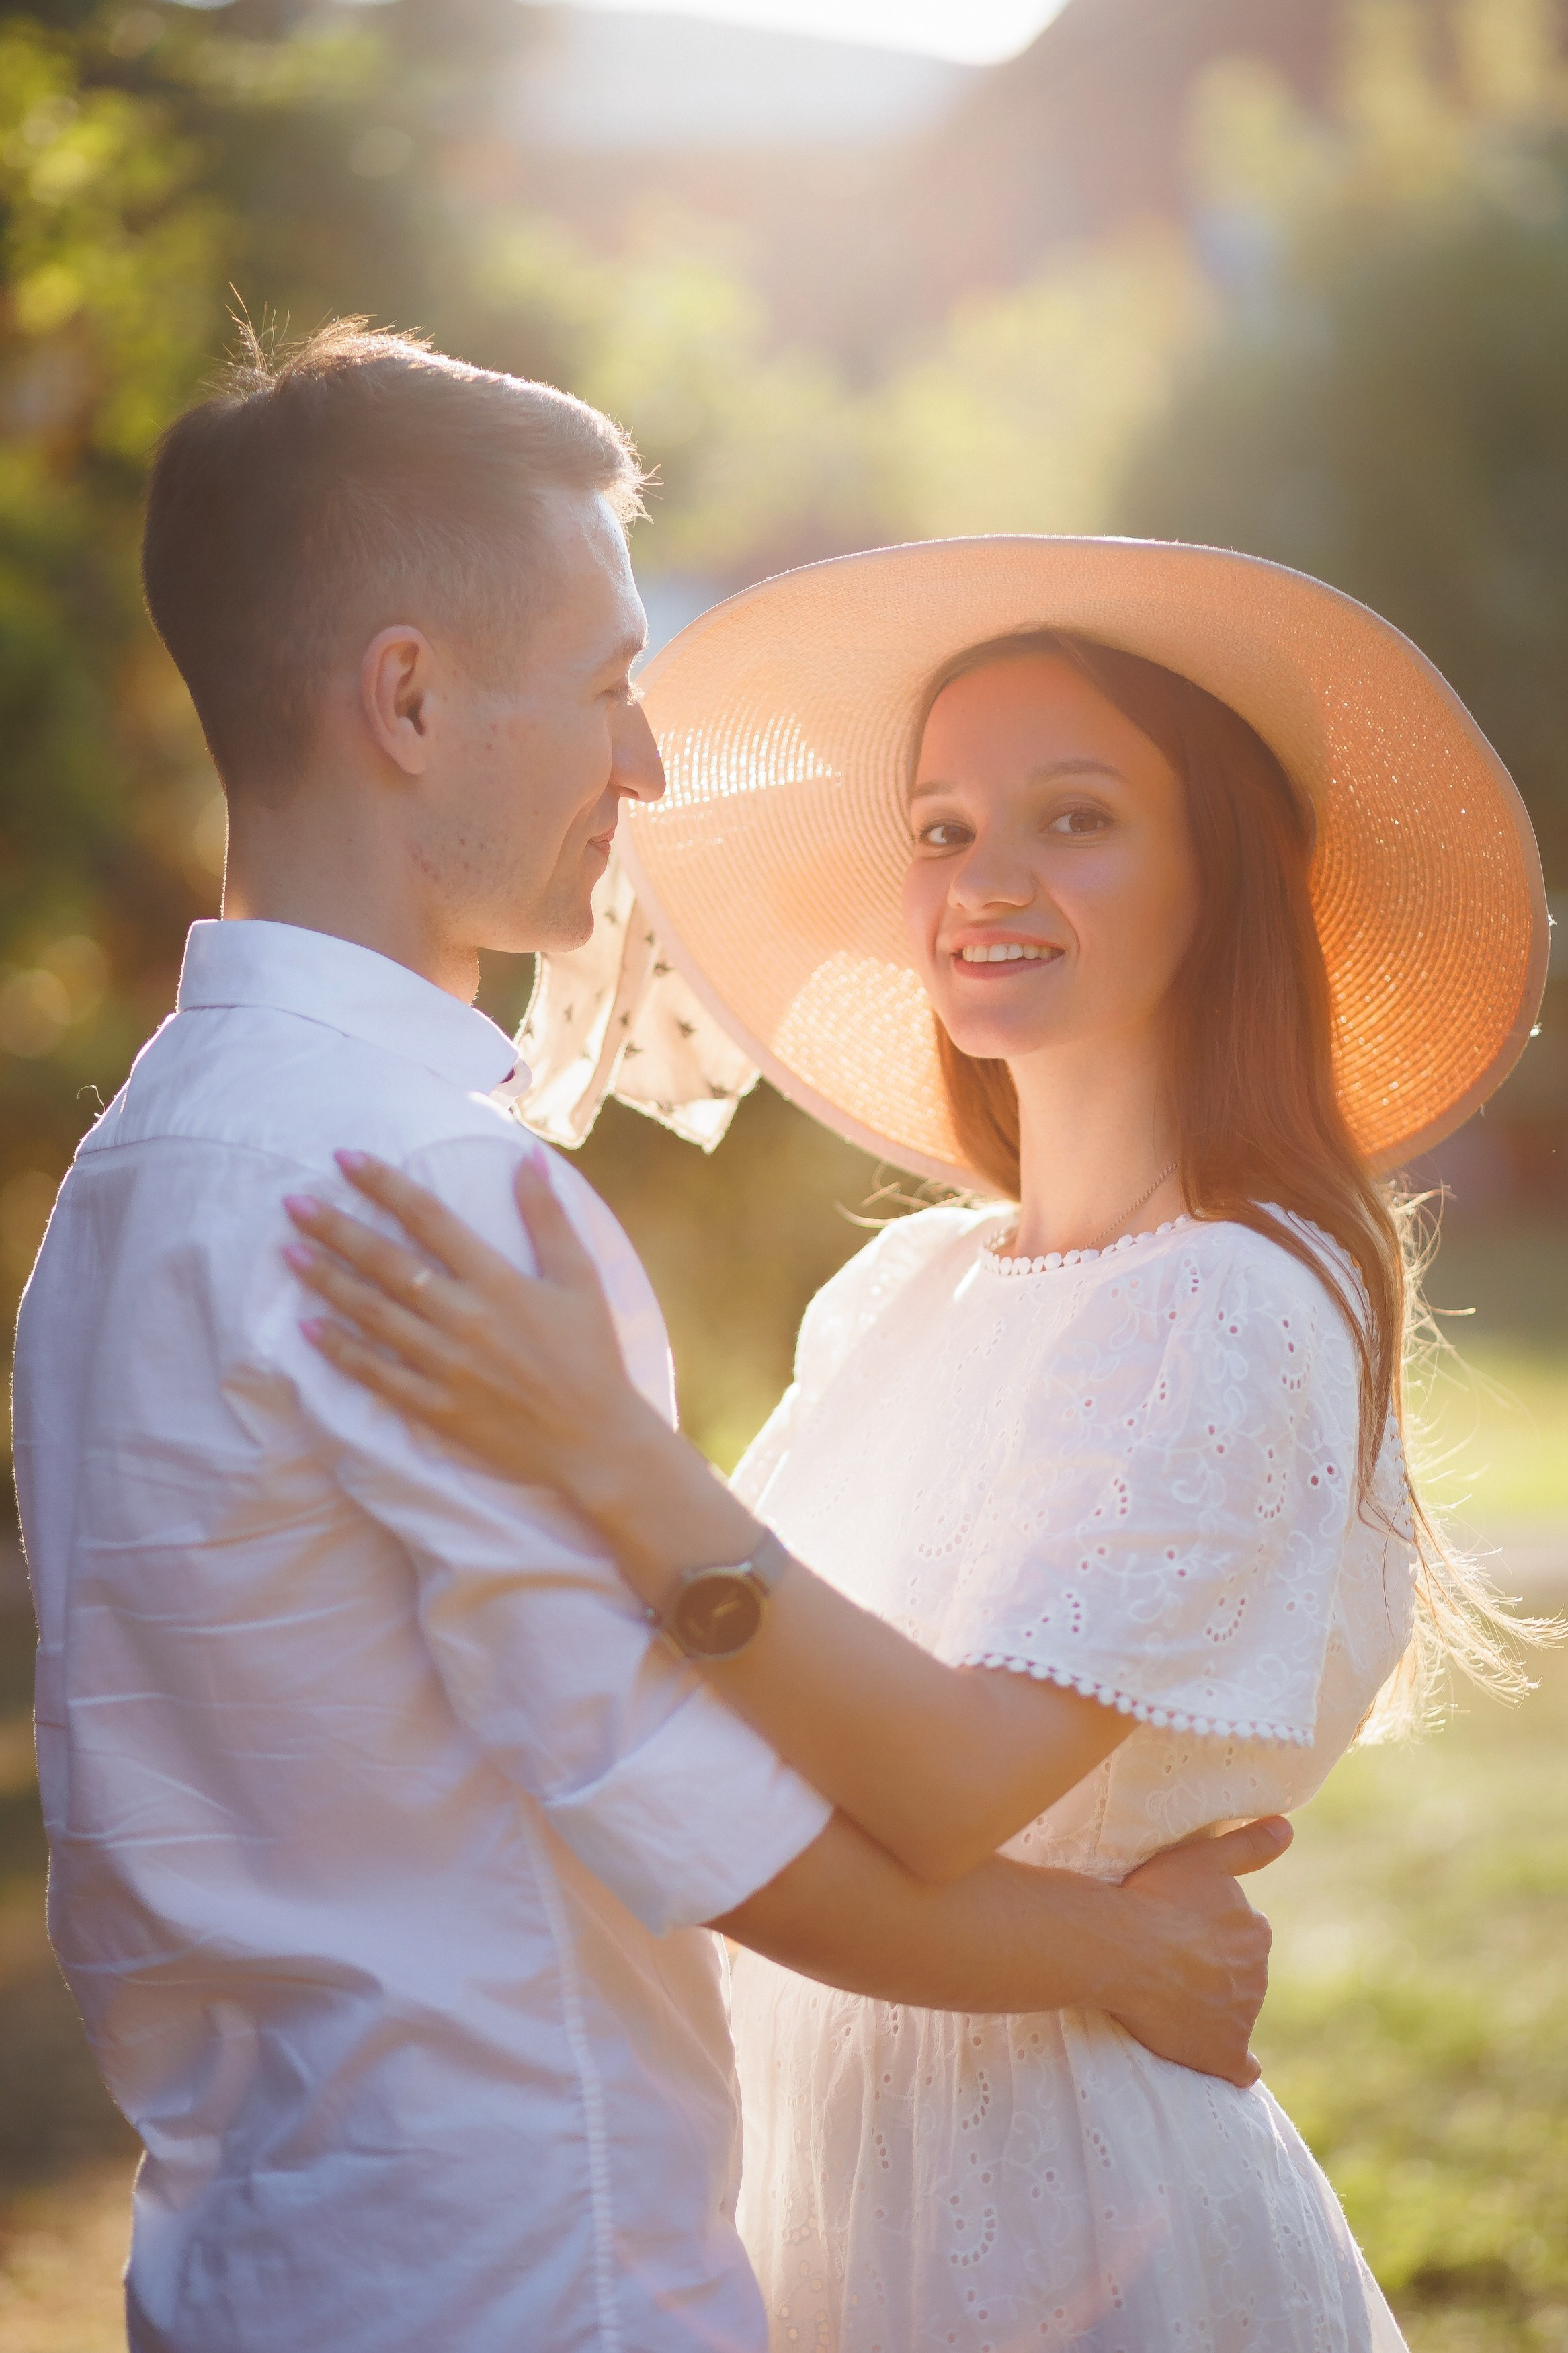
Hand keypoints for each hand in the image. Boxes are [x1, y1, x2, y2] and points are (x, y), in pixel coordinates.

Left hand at [282, 1150, 659, 1502]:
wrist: (595, 1440)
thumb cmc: (592, 1356)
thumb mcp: (581, 1279)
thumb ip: (548, 1217)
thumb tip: (529, 1158)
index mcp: (498, 1280)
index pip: (430, 1218)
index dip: (384, 1185)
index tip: (346, 1159)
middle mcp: (465, 1317)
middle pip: (387, 1263)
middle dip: (336, 1229)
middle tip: (292, 1204)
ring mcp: (446, 1364)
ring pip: (373, 1314)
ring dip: (327, 1282)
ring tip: (289, 1254)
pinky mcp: (436, 1406)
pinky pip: (377, 1374)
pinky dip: (341, 1351)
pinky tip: (309, 1330)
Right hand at [1107, 1816, 1290, 2086]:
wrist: (1125, 1950)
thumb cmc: (1159, 1898)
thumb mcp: (1205, 1858)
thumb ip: (1249, 1844)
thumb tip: (1289, 1828)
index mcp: (1255, 1931)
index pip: (1240, 1934)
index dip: (1209, 1932)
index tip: (1181, 1929)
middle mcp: (1256, 1975)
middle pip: (1237, 1974)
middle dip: (1213, 1970)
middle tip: (1168, 1963)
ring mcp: (1241, 2018)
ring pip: (1234, 2012)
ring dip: (1213, 2008)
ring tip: (1168, 1998)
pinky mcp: (1221, 2053)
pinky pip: (1239, 2066)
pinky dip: (1237, 2065)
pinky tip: (1234, 2068)